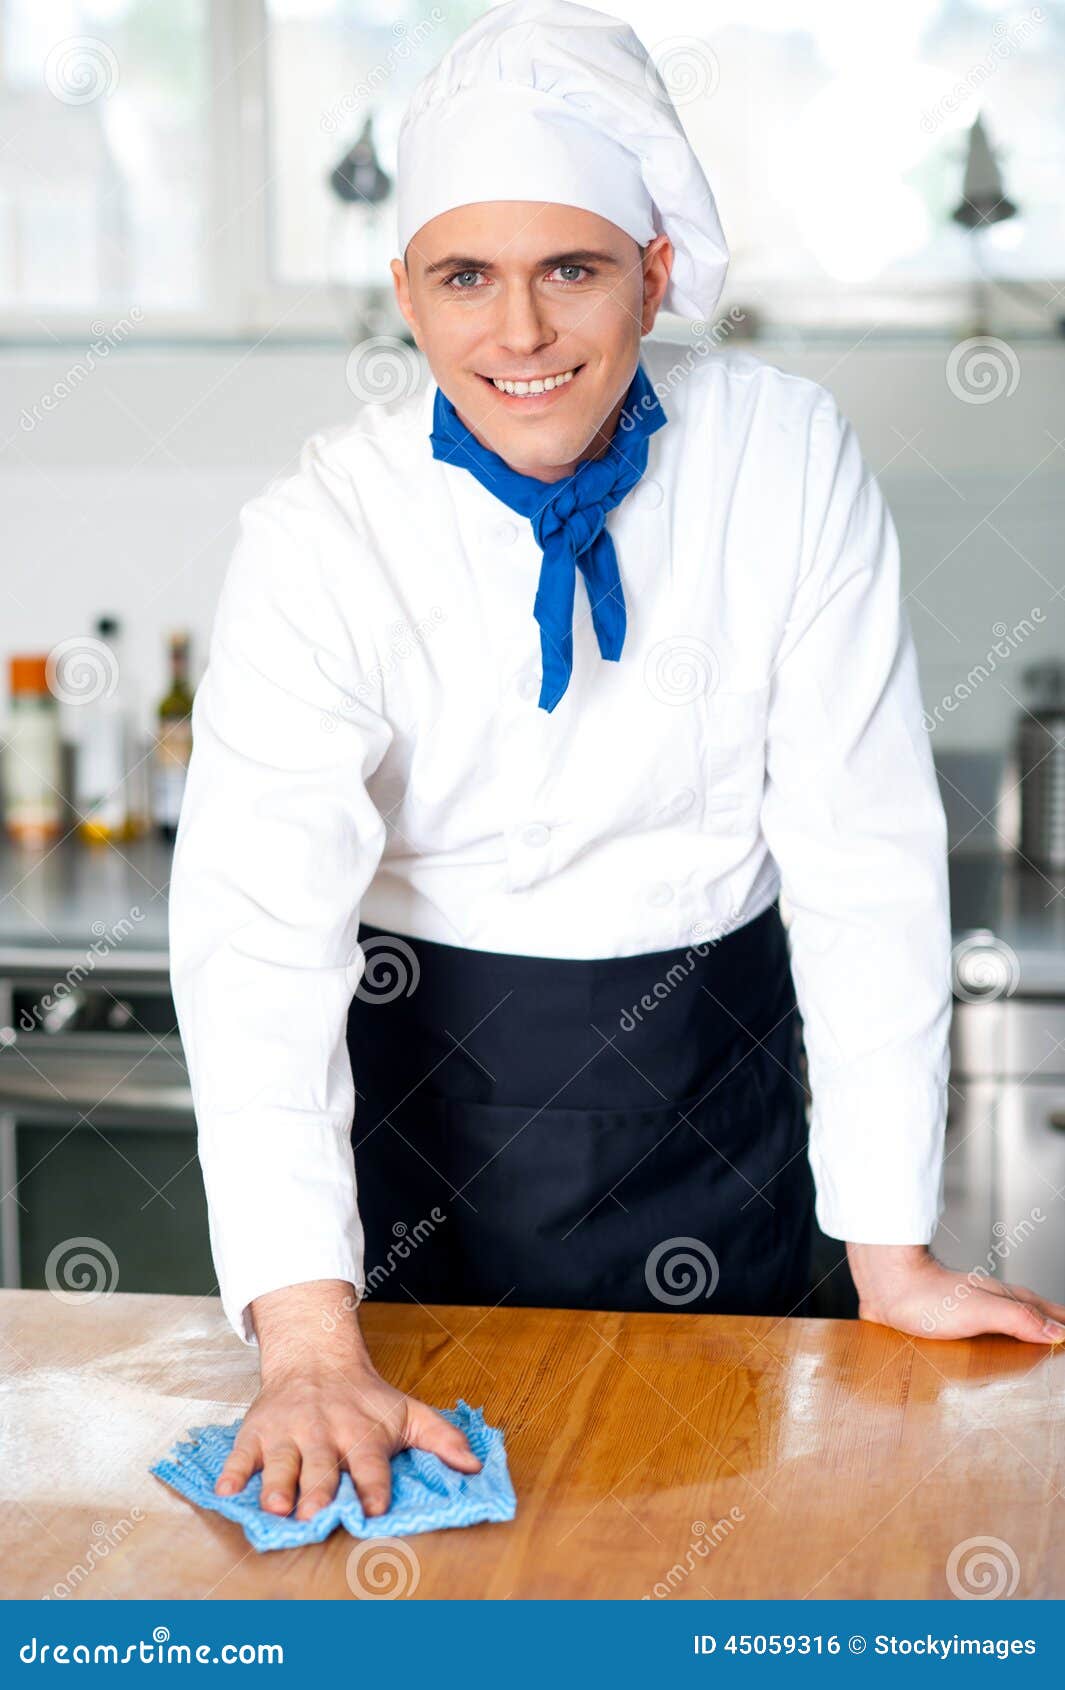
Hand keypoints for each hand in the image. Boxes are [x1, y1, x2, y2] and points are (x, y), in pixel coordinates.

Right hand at [214, 1280, 481, 1519]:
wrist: (314, 1357)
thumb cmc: (364, 1397)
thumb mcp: (406, 1411)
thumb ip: (442, 1438)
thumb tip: (475, 1466)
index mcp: (361, 1432)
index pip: (370, 1462)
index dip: (373, 1485)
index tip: (374, 1508)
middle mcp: (323, 1432)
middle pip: (321, 1466)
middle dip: (318, 1489)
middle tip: (315, 1513)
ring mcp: (287, 1432)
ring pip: (280, 1462)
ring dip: (277, 1485)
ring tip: (275, 1507)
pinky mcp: (257, 1431)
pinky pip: (242, 1452)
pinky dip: (232, 1471)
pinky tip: (225, 1489)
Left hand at [847, 1244, 1064, 1344]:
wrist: (884, 1286)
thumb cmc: (927, 1296)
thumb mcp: (982, 1311)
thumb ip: (1020, 1320)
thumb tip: (1058, 1333)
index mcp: (1004, 1299)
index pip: (1046, 1313)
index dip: (1062, 1325)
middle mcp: (989, 1303)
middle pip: (1029, 1315)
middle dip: (1049, 1326)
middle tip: (1060, 1337)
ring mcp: (968, 1311)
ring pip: (1006, 1322)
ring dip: (1023, 1332)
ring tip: (1035, 1346)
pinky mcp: (947, 1322)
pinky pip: (980, 1333)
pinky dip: (994, 1342)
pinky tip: (987, 1352)